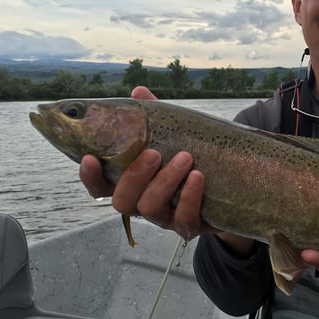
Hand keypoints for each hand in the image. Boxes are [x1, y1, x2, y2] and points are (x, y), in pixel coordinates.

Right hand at [78, 86, 208, 240]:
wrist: (228, 187)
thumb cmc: (189, 158)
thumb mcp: (172, 136)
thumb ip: (152, 118)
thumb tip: (139, 91)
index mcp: (131, 184)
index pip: (99, 187)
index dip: (90, 176)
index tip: (91, 158)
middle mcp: (143, 204)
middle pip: (122, 202)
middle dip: (135, 176)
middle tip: (154, 153)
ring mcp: (165, 218)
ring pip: (151, 209)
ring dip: (165, 182)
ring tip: (185, 157)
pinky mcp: (190, 227)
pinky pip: (184, 220)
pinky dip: (189, 198)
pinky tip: (198, 177)